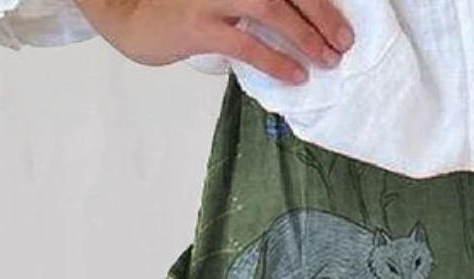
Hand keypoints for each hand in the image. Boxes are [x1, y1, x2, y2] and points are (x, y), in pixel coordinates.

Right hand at [74, 0, 354, 78]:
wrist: (129, 12)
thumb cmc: (182, 4)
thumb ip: (256, 0)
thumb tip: (302, 19)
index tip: (341, 20)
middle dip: (321, 13)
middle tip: (344, 40)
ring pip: (271, 8)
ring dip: (305, 36)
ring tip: (327, 59)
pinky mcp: (198, 25)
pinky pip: (247, 43)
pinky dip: (276, 60)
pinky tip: (296, 75)